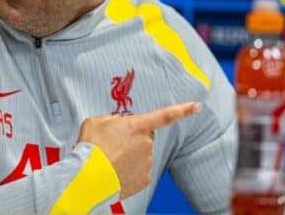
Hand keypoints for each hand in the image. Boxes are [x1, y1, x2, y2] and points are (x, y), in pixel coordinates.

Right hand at [76, 102, 202, 199]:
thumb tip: (117, 125)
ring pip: (142, 154)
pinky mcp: (144, 179)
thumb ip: (111, 120)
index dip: (183, 110)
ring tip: (110, 158)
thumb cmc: (90, 147)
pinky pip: (140, 171)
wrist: (87, 176)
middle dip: (134, 138)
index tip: (197, 106)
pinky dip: (129, 171)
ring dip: (130, 155)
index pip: (165, 115)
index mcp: (137, 125)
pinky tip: (115, 170)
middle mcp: (146, 143)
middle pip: (145, 136)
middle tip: (114, 143)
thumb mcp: (96, 122)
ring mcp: (147, 162)